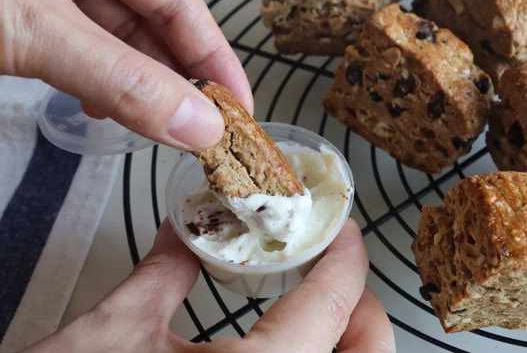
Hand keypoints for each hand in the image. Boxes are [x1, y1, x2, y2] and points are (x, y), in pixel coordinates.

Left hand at [0, 0, 252, 148]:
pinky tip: (99, 106)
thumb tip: (198, 125)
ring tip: (156, 126)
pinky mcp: (23, 9)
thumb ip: (119, 79)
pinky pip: (77, 47)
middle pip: (150, 22)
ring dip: (135, 85)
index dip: (214, 58)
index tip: (238, 106)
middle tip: (202, 129)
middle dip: (175, 79)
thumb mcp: (37, 29)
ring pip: (113, 39)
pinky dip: (95, 80)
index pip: (179, 2)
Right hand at [22, 219, 394, 352]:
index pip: (333, 304)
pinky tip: (291, 346)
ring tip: (323, 312)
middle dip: (363, 312)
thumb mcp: (114, 333)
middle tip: (339, 278)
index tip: (344, 233)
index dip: (346, 257)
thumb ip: (160, 274)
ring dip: (347, 343)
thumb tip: (180, 234)